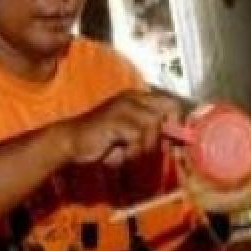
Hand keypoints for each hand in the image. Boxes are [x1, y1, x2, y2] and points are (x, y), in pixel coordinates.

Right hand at [64, 91, 180, 167]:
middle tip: (150, 150)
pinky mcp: (116, 119)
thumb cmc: (102, 142)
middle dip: (164, 134)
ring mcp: (124, 106)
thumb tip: (179, 140)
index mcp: (137, 98)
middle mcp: (133, 97)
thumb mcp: (132, 137)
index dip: (179, 122)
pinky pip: (137, 137)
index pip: (171, 102)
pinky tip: (119, 153)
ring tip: (128, 153)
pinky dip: (132, 151)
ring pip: (153, 125)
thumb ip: (153, 134)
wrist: (71, 142)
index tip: (177, 142)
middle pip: (168, 109)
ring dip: (144, 147)